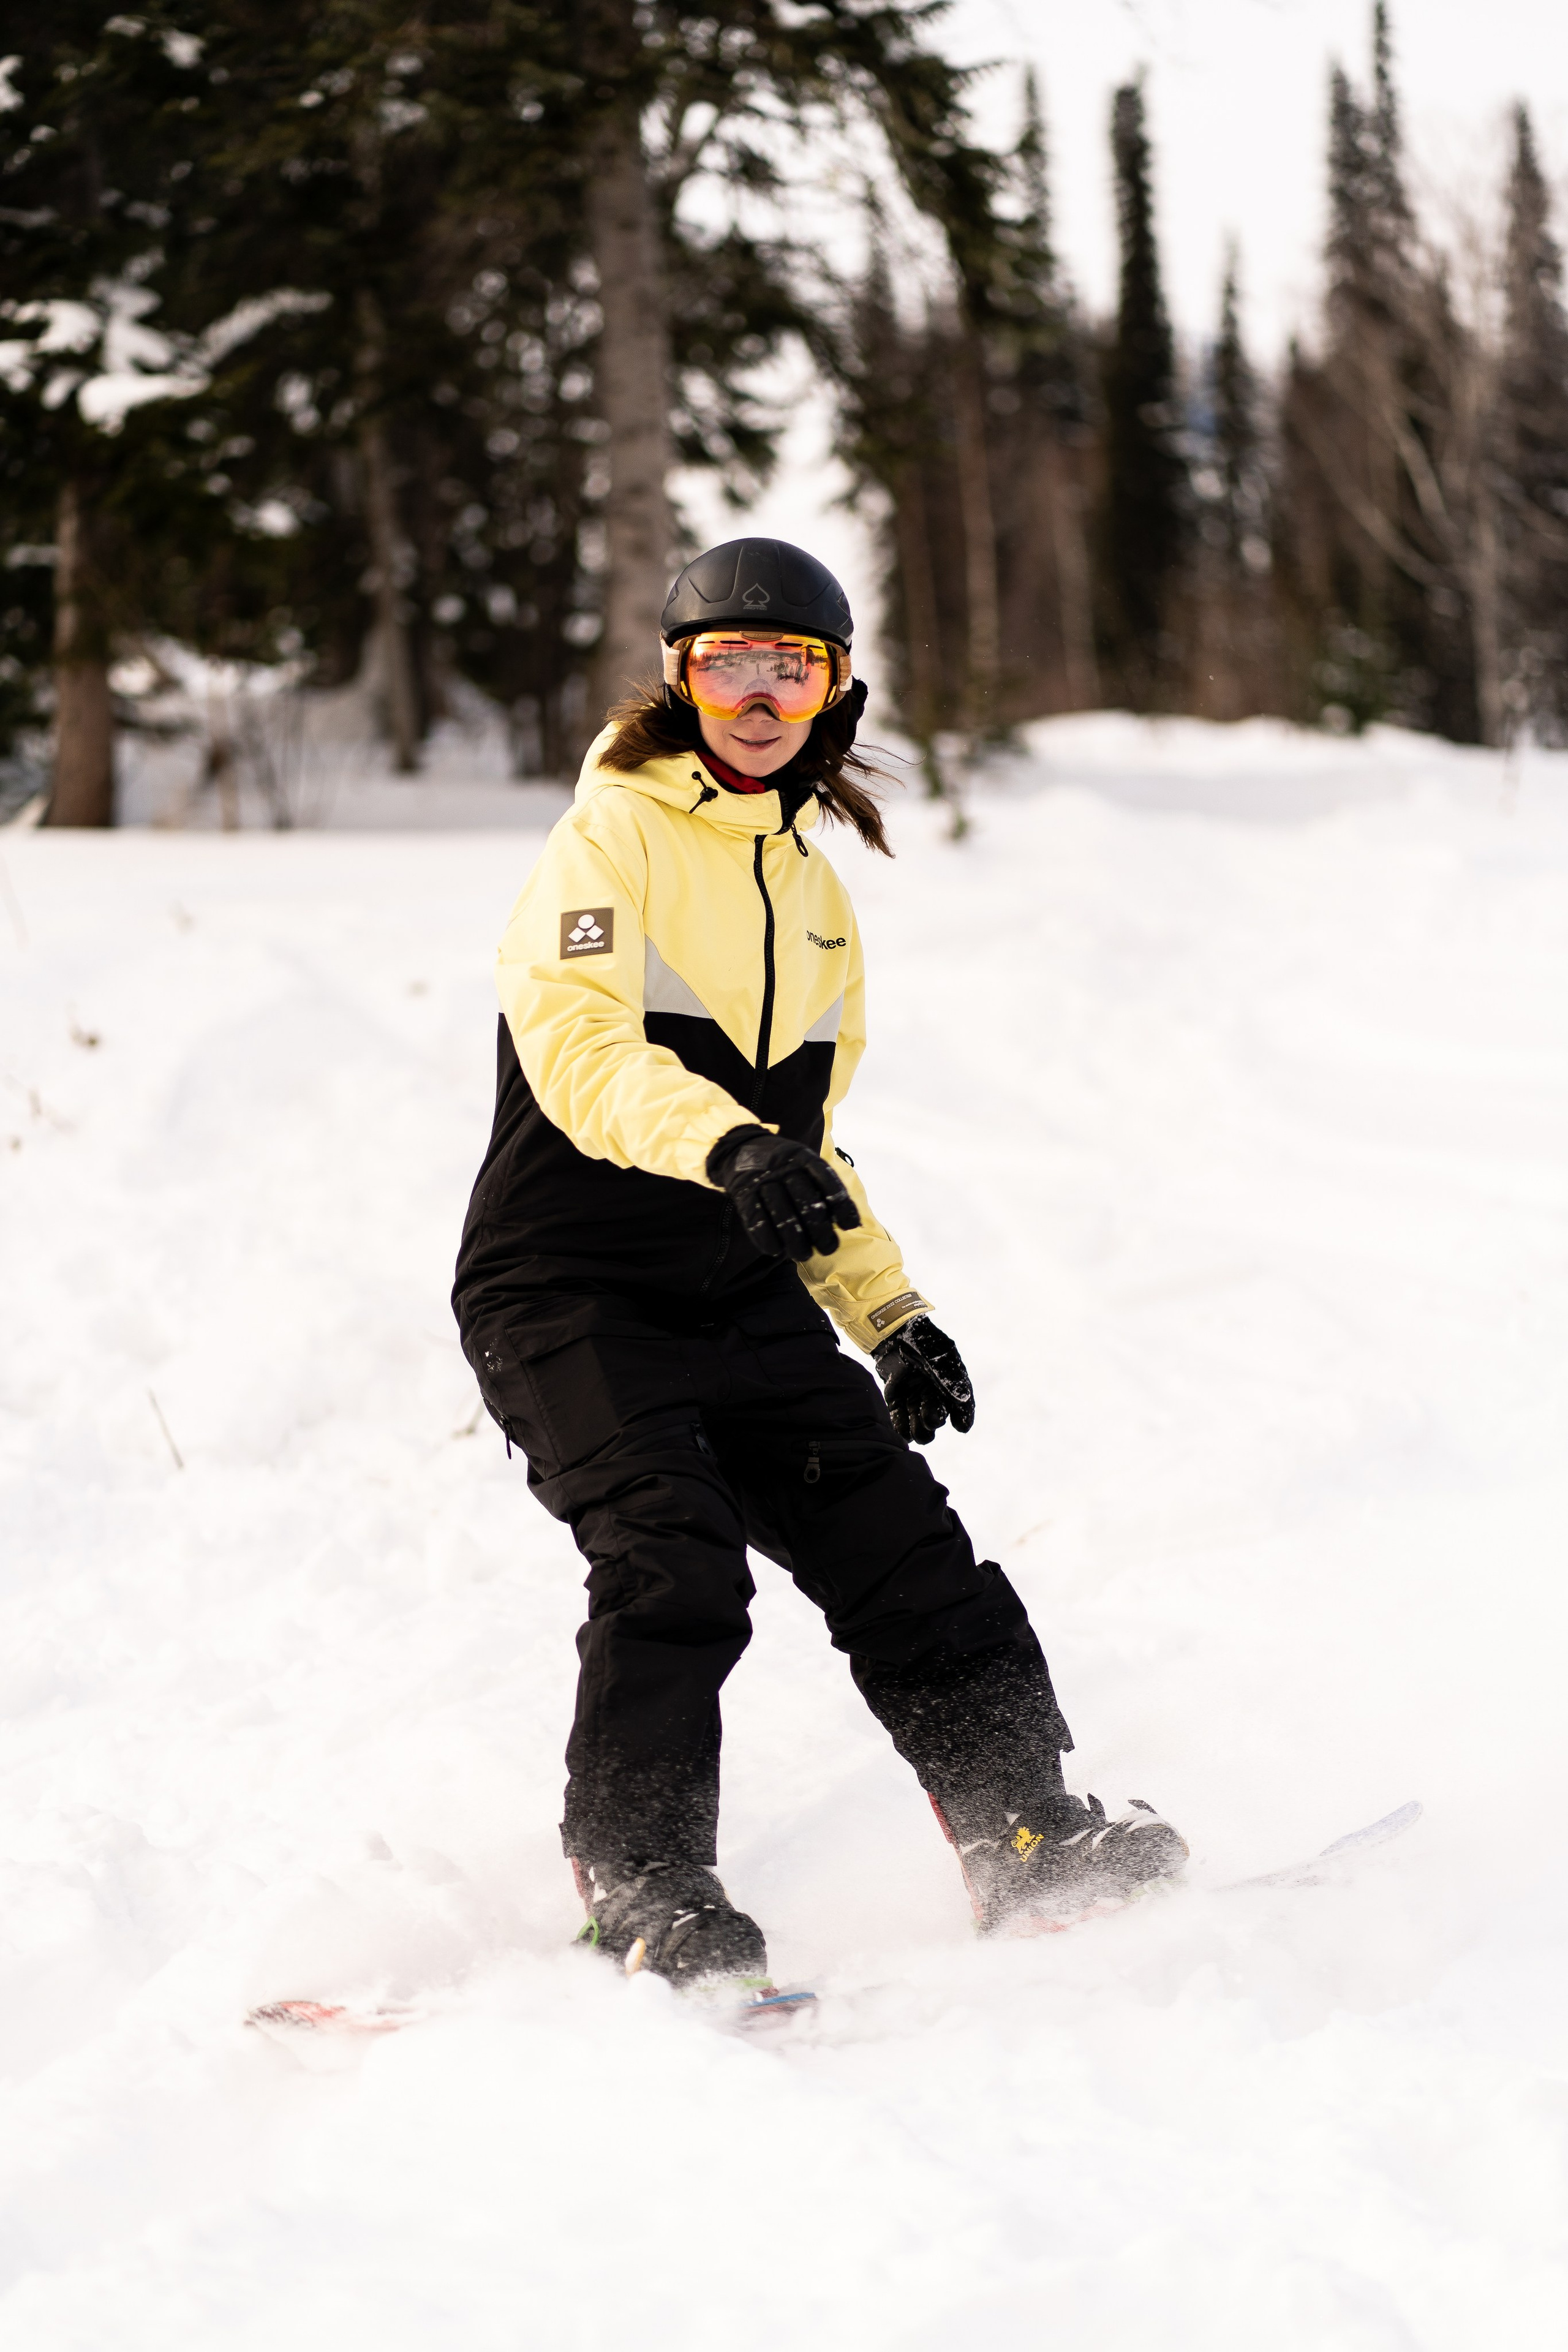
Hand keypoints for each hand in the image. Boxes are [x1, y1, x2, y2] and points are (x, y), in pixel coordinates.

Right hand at [707, 1126, 861, 1262]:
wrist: (741, 1149)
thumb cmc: (784, 1167)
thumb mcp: (804, 1166)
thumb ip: (824, 1189)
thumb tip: (851, 1222)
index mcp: (802, 1157)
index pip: (826, 1178)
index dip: (840, 1202)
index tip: (850, 1225)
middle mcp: (783, 1166)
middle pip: (804, 1198)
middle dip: (819, 1227)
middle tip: (829, 1248)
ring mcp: (761, 1178)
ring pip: (781, 1211)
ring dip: (794, 1238)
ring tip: (804, 1255)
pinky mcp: (743, 1192)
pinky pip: (755, 1217)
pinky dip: (766, 1237)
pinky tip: (776, 1251)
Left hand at [873, 1316, 974, 1444]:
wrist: (894, 1332)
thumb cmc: (923, 1345)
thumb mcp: (943, 1365)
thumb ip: (954, 1390)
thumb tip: (963, 1422)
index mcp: (949, 1381)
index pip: (959, 1404)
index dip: (962, 1417)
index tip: (960, 1426)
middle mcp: (932, 1391)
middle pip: (937, 1417)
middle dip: (934, 1422)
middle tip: (929, 1419)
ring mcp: (914, 1395)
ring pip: (918, 1423)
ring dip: (918, 1430)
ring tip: (915, 1430)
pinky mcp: (896, 1398)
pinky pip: (900, 1418)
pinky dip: (901, 1427)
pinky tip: (902, 1432)